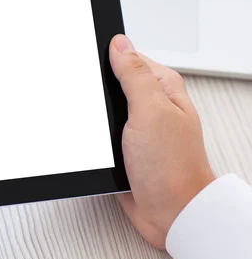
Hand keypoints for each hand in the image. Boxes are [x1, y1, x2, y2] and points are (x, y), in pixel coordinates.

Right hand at [110, 35, 214, 248]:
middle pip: (110, 84)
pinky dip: (92, 138)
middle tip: (95, 107)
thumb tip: (118, 44)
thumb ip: (134, 75)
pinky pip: (99, 134)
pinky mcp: (123, 147)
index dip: (105, 58)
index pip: (128, 58)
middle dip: (95, 93)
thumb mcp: (151, 111)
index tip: (86, 62)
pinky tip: (93, 145)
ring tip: (98, 131)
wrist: (171, 215)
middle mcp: (150, 105)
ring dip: (93, 119)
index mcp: (162, 88)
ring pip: (101, 110)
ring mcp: (135, 127)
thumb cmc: (173, 168)